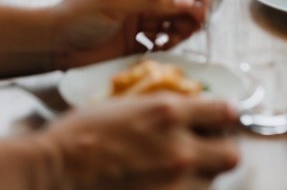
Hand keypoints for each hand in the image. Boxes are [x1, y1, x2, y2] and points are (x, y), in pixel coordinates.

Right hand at [35, 95, 238, 189]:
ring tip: (176, 172)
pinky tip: (163, 186)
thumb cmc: (81, 135)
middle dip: (221, 150)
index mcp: (169, 113)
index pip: (223, 111)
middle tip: (206, 148)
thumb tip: (186, 112)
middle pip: (231, 154)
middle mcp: (179, 149)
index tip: (223, 117)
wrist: (55, 171)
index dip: (226, 114)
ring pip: (212, 183)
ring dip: (200, 175)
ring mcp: (174, 185)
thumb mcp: (126, 105)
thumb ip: (162, 109)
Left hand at [50, 0, 208, 66]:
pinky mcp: (132, 43)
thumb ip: (149, 0)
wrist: (52, 46)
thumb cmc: (77, 16)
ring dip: (178, 30)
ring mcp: (135, 20)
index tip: (207, 2)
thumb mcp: (113, 3)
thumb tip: (183, 0)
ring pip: (168, 23)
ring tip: (179, 38)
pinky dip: (165, 45)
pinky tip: (163, 48)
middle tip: (199, 24)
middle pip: (173, 4)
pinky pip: (158, 42)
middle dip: (187, 13)